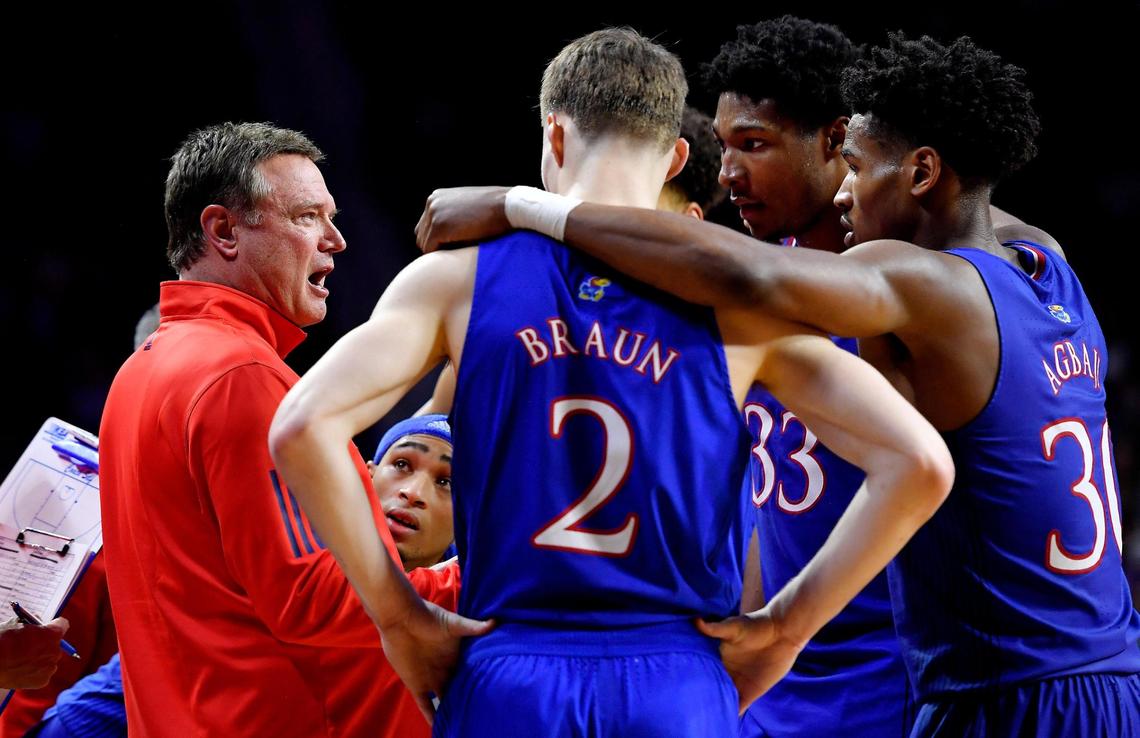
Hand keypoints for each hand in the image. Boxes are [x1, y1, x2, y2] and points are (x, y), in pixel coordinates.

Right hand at [0, 616, 69, 688]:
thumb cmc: (2, 641)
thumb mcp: (15, 623)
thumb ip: (31, 622)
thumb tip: (37, 623)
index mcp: (52, 634)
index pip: (62, 624)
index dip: (53, 625)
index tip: (48, 627)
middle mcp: (56, 651)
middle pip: (55, 644)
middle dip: (46, 643)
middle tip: (31, 645)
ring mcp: (50, 667)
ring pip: (49, 659)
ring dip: (41, 658)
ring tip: (23, 660)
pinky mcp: (43, 681)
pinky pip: (43, 673)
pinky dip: (35, 672)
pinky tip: (22, 670)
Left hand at [380, 599, 493, 723]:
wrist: (400, 619)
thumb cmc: (427, 617)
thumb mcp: (453, 623)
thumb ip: (473, 627)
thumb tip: (495, 622)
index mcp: (457, 657)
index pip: (472, 674)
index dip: (482, 684)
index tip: (496, 695)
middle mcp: (446, 670)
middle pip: (460, 689)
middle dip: (469, 700)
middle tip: (483, 715)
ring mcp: (431, 679)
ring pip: (444, 700)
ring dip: (452, 711)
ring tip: (465, 724)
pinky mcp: (416, 685)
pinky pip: (425, 705)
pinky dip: (431, 716)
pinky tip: (438, 728)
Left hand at [414, 186, 511, 253]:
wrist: (508, 206)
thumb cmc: (495, 210)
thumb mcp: (468, 208)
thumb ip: (453, 218)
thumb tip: (445, 240)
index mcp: (436, 197)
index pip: (425, 226)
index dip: (438, 239)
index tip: (454, 245)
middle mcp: (431, 203)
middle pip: (422, 235)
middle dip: (437, 246)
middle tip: (457, 251)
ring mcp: (434, 214)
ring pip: (425, 244)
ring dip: (440, 251)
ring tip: (460, 251)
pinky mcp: (439, 227)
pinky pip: (430, 249)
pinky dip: (442, 255)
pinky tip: (459, 252)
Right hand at [696, 610, 802, 713]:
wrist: (782, 632)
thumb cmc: (756, 625)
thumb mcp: (734, 627)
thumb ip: (715, 629)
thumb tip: (696, 621)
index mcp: (716, 658)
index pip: (700, 672)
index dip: (691, 679)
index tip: (678, 688)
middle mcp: (724, 672)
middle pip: (708, 688)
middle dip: (699, 696)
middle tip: (688, 707)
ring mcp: (737, 683)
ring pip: (722, 699)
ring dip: (714, 708)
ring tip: (701, 717)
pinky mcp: (751, 692)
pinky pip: (739, 706)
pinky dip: (732, 714)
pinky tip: (724, 722)